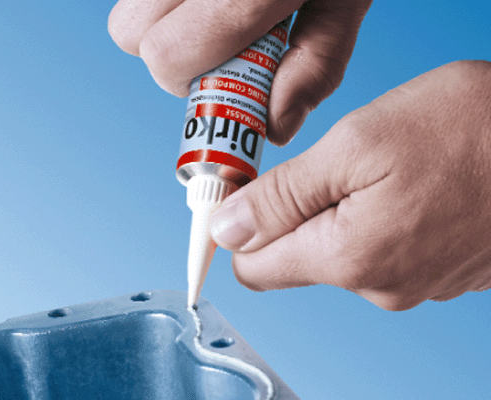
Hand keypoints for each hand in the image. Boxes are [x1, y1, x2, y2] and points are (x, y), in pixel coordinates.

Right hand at [108, 0, 371, 144]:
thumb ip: (314, 64)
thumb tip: (275, 129)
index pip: (166, 58)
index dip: (188, 79)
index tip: (218, 75)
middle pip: (130, 33)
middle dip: (170, 49)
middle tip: (214, 34)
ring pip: (125, 4)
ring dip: (159, 16)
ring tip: (212, 1)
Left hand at [209, 60, 490, 310]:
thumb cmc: (469, 129)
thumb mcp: (357, 144)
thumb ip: (284, 197)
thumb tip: (228, 230)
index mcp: (347, 257)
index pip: (253, 267)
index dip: (238, 228)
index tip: (242, 191)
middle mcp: (378, 285)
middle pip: (296, 257)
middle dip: (291, 214)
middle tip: (318, 164)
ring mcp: (414, 284)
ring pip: (341, 251)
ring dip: (340, 212)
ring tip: (375, 170)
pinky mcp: (440, 272)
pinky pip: (384, 250)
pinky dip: (379, 219)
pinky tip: (405, 186)